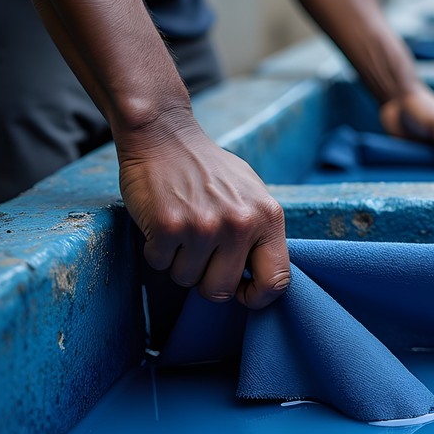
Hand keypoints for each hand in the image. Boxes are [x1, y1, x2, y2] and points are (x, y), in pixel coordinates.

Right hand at [116, 110, 289, 308]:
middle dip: (206, 281)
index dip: (258, 297)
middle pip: (222, 290)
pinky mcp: (167, 226)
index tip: (242, 292)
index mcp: (268, 217)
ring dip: (179, 262)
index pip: (277, 281)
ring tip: (183, 229)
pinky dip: (156, 250)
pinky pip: (159, 264)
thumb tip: (263, 281)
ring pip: (187, 279)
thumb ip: (262, 234)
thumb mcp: (253, 195)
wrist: (165, 136)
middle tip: (201, 256)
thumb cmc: (210, 170)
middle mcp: (240, 224)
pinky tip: (163, 222)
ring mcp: (204, 226)